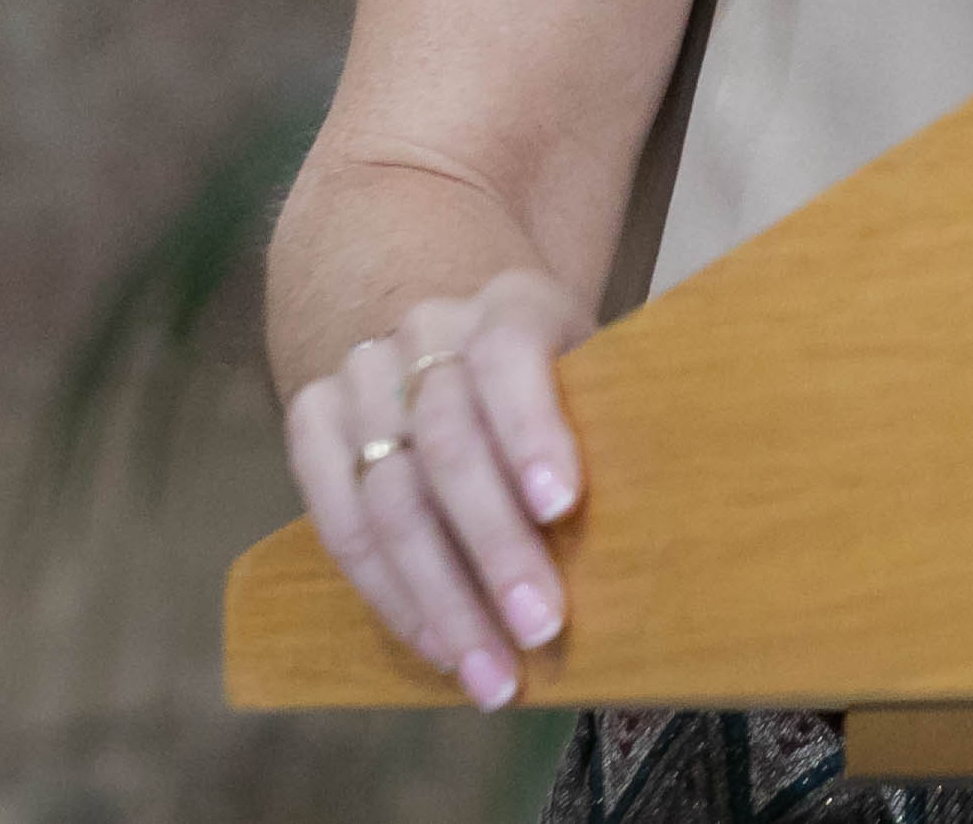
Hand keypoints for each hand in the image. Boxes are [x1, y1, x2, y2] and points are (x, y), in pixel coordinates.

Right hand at [282, 269, 591, 708]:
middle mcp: (427, 329)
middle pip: (446, 443)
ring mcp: (361, 374)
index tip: (563, 505)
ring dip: (440, 596)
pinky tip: (438, 645)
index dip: (531, 430)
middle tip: (540, 626)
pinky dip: (389, 593)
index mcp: (511, 302)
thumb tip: (660, 527)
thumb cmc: (563, 379)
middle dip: (493, 545)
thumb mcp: (600, 373)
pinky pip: (338, 523)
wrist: (461, 336)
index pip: (511, 355)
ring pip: (387, 497)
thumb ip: (611, 425)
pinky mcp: (313, 421)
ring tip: (491, 670)